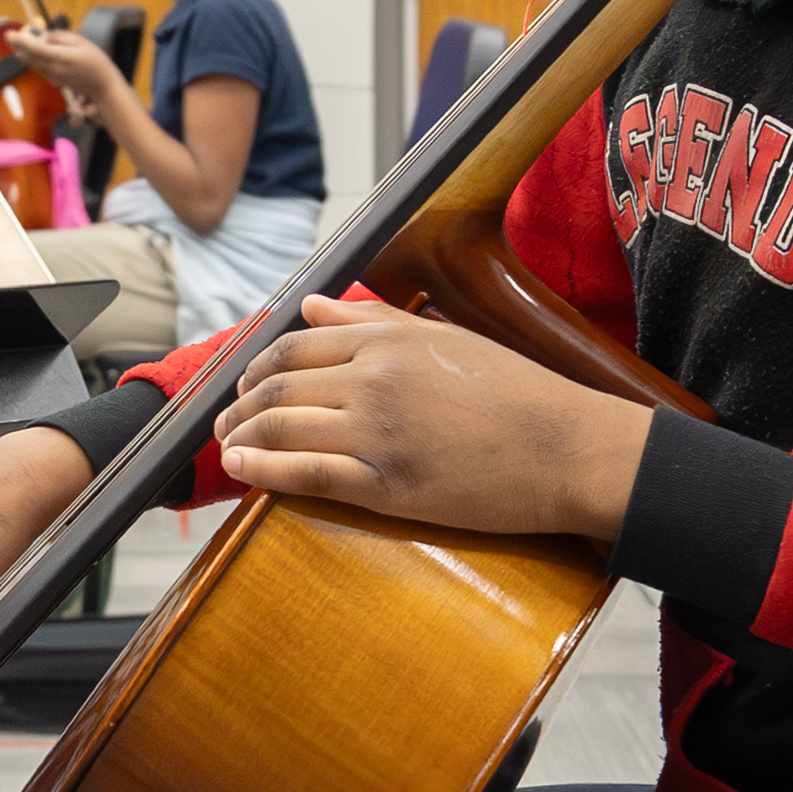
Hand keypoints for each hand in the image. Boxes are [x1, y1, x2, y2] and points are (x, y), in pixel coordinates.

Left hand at [19, 25, 125, 114]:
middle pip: (28, 57)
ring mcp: (51, 77)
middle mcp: (52, 69)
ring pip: (31, 63)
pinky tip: (39, 52)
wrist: (102, 86)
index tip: (8, 34)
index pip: (35, 49)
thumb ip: (60, 37)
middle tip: (13, 36)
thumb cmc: (95, 61)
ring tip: (25, 41)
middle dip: (18, 46)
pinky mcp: (52, 81)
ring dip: (25, 53)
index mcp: (60, 57)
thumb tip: (45, 36)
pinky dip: (34, 59)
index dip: (20, 41)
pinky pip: (38, 67)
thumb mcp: (81, 42)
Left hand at [218, 293, 652, 542]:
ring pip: (282, 429)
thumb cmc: (517, 393)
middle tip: (224, 419)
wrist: (569, 449)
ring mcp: (378, 435)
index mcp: (389, 341)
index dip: (258, 366)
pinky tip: (240, 469)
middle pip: (279, 387)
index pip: (295, 345)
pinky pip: (306, 475)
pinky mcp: (387, 486)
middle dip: (240, 404)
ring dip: (242, 436)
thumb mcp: (447, 339)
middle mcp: (374, 381)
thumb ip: (372, 321)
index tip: (245, 383)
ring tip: (226, 445)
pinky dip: (263, 470)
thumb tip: (311, 304)